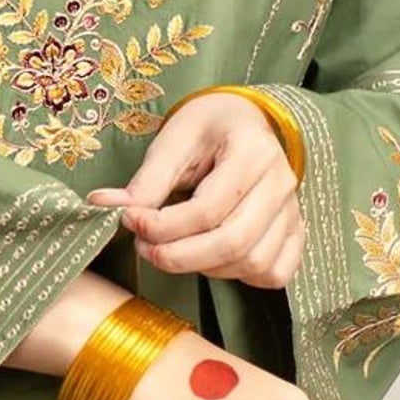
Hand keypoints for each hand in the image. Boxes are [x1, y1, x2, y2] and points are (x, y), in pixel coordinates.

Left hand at [86, 90, 303, 291]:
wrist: (245, 122)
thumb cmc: (209, 127)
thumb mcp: (174, 139)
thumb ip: (146, 179)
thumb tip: (103, 205)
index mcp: (253, 151)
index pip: (207, 209)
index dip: (161, 226)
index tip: (130, 221)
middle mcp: (281, 183)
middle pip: (232, 243)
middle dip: (178, 257)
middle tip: (145, 248)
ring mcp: (292, 211)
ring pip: (253, 263)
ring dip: (205, 268)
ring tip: (176, 249)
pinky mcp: (295, 232)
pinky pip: (274, 274)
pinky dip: (242, 277)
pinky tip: (214, 259)